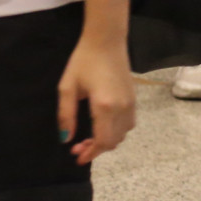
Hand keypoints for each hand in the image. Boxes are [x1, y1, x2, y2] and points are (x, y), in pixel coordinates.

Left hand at [58, 37, 135, 164]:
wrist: (107, 42)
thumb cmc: (83, 62)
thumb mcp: (67, 88)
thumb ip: (66, 115)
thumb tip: (66, 138)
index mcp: (104, 106)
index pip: (103, 140)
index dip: (91, 153)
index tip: (77, 158)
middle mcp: (122, 108)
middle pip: (114, 141)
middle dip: (96, 149)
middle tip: (78, 147)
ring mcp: (131, 103)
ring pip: (123, 134)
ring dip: (107, 140)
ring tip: (90, 137)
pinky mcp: (134, 99)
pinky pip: (129, 123)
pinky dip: (116, 131)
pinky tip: (103, 125)